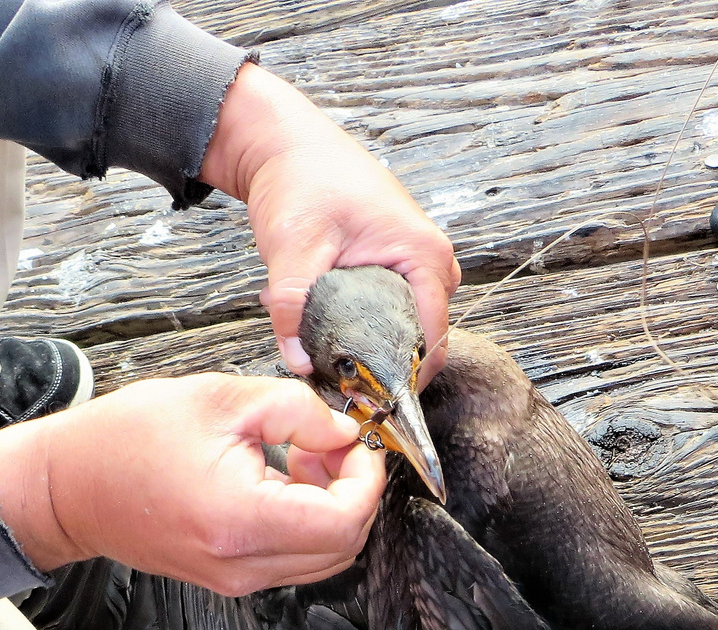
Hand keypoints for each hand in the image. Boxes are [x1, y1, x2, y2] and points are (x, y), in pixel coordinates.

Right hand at [0, 374, 385, 594]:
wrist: (66, 488)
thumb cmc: (126, 438)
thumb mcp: (219, 398)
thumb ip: (295, 410)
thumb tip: (343, 429)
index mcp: (241, 521)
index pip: (345, 521)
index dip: (366, 477)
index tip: (354, 439)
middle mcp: (242, 565)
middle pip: (344, 547)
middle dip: (356, 492)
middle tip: (333, 443)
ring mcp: (236, 580)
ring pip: (325, 558)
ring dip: (334, 507)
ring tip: (304, 457)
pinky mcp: (230, 579)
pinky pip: (295, 559)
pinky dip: (307, 521)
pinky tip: (283, 479)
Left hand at [201, 63, 458, 385]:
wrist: (284, 142)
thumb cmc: (299, 177)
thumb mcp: (292, 247)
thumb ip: (292, 306)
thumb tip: (297, 360)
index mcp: (422, 253)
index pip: (433, 337)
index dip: (406, 375)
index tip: (374, 399)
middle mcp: (429, 255)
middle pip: (422, 332)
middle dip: (383, 358)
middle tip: (340, 373)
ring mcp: (415, 255)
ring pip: (405, 318)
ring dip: (369, 336)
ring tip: (326, 339)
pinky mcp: (394, 256)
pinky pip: (391, 301)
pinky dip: (362, 314)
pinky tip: (324, 312)